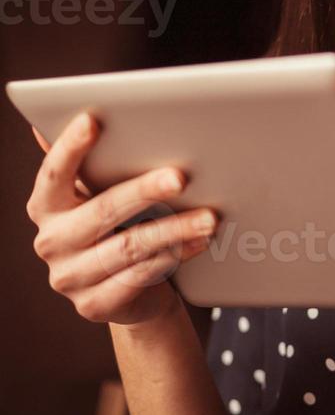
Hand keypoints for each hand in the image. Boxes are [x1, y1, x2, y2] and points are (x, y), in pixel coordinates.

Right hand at [27, 113, 219, 326]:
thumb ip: (95, 160)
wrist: (130, 291)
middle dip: (144, 190)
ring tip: (208, 216)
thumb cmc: (117, 225)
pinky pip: (141, 276)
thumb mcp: (101, 192)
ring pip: (129, 247)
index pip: (53, 172)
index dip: (71, 146)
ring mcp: (69, 278)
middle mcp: (50, 242)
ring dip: (173, 228)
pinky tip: (199, 242)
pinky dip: (174, 256)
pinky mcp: (94, 306)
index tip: (93, 120)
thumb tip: (86, 108)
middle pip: (101, 210)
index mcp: (45, 205)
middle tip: (180, 176)